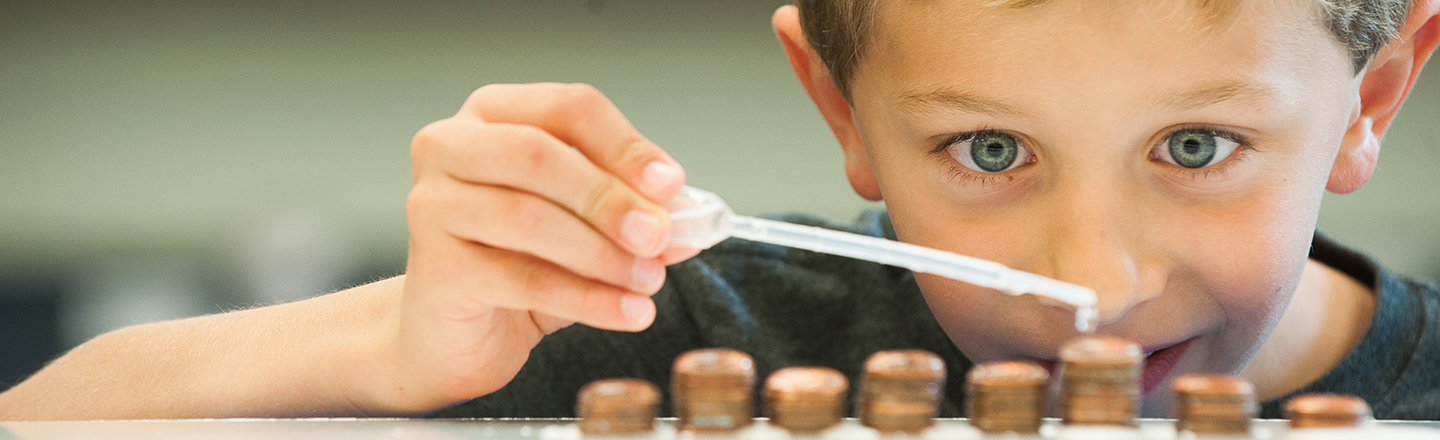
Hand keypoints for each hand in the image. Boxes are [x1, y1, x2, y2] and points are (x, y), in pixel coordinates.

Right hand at [381, 83, 697, 412]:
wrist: (461, 331)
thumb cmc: (522, 261)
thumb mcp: (587, 226)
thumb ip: (633, 213)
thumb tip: (689, 217)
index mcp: (493, 114)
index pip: (567, 108)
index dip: (625, 145)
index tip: (670, 185)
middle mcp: (450, 147)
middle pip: (538, 154)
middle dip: (609, 197)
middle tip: (658, 236)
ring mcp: (431, 205)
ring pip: (527, 217)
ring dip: (602, 253)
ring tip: (648, 281)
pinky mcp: (434, 268)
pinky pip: (520, 278)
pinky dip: (585, 297)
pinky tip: (625, 311)